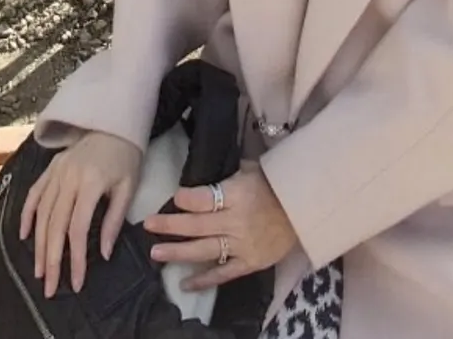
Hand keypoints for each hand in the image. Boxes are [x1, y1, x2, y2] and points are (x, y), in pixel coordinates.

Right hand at [19, 130, 141, 297]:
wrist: (115, 123)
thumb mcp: (128, 188)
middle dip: (51, 259)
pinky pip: (34, 193)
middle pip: (55, 225)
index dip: (76, 258)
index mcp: (91, 182)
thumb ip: (113, 221)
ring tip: (38, 270)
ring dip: (38, 245)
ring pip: (42, 213)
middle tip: (49, 288)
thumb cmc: (126, 158)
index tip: (76, 283)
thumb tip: (104, 254)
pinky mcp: (50, 168)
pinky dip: (27, 214)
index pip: (78, 228)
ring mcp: (56, 172)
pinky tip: (24, 236)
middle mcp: (68, 178)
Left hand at [144, 160, 297, 290]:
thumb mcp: (252, 169)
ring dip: (178, 252)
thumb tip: (200, 177)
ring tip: (156, 253)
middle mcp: (237, 222)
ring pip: (205, 250)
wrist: (304, 211)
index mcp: (238, 195)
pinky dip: (204, 280)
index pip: (206, 198)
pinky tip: (184, 283)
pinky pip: (223, 274)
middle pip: (198, 224)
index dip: (187, 199)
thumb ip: (226, 176)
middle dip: (171, 225)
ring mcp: (242, 245)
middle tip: (148, 225)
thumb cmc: (274, 184)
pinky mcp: (249, 264)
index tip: (173, 197)